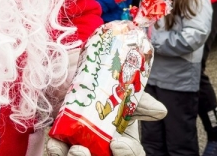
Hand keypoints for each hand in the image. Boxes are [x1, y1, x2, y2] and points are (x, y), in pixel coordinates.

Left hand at [45, 92, 167, 155]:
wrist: (67, 70)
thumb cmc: (97, 82)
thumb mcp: (119, 89)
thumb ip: (138, 100)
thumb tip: (161, 111)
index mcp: (121, 137)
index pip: (130, 154)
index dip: (126, 154)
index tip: (116, 144)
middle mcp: (101, 146)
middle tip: (82, 150)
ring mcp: (80, 146)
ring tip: (73, 148)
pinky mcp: (59, 143)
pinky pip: (57, 155)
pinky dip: (56, 151)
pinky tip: (55, 142)